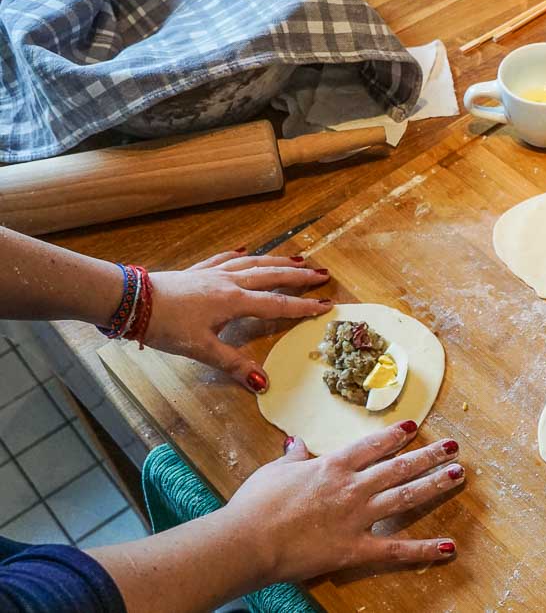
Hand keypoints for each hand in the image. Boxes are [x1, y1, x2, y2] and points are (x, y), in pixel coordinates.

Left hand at [145, 249, 331, 391]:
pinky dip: (239, 254)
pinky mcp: (197, 271)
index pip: (277, 304)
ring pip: (253, 263)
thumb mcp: (200, 349)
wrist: (131, 301)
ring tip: (296, 257)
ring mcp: (213, 273)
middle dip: (298, 275)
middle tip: (322, 274)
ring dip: (277, 260)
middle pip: (271, 275)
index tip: (326, 305)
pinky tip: (245, 250)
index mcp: (234, 301)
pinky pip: (225, 259)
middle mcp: (229, 282)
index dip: (303, 306)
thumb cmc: (165, 325)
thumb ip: (233, 364)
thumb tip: (264, 383)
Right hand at [224, 422, 463, 581]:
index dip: (394, 436)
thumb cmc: (256, 504)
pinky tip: (448, 546)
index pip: (371, 446)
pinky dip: (423, 549)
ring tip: (458, 474)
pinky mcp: (356, 548)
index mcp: (332, 465)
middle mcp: (352, 486)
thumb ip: (293, 458)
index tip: (414, 427)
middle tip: (453, 447)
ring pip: (405, 496)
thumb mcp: (274, 471)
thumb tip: (296, 443)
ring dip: (434, 484)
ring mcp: (357, 517)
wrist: (249, 539)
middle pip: (398, 466)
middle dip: (428, 455)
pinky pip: (396, 548)